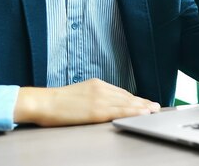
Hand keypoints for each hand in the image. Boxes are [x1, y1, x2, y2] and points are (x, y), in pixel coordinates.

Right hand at [13, 78, 159, 126]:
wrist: (42, 102)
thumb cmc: (56, 102)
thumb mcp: (78, 94)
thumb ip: (92, 97)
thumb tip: (103, 105)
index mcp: (95, 84)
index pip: (121, 92)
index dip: (134, 98)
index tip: (145, 102)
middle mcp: (100, 88)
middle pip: (126, 97)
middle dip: (142, 102)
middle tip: (156, 107)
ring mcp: (99, 98)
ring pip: (126, 103)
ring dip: (142, 107)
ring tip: (154, 111)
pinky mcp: (96, 110)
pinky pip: (119, 111)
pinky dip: (133, 112)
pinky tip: (142, 114)